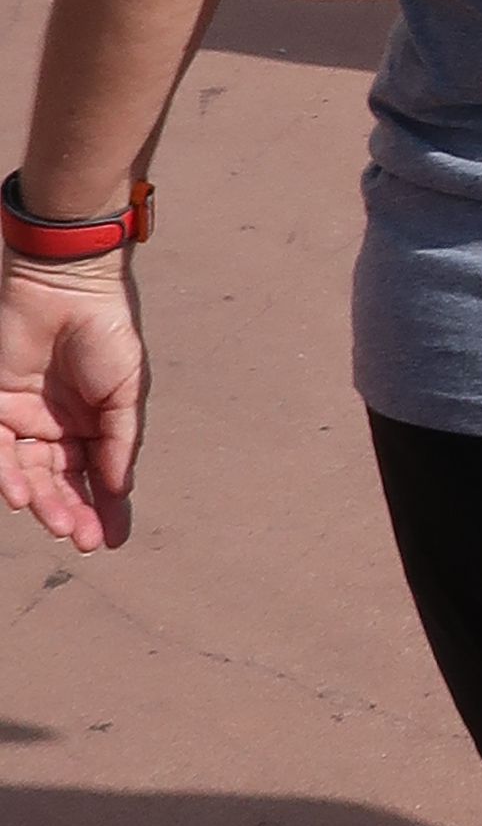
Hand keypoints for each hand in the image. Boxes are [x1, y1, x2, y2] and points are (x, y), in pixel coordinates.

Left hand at [0, 256, 145, 548]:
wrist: (66, 284)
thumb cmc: (106, 331)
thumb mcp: (126, 392)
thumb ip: (120, 442)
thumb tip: (119, 492)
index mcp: (91, 424)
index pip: (95, 476)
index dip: (104, 509)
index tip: (112, 541)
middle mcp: (55, 426)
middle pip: (60, 481)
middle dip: (72, 512)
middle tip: (85, 540)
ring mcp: (23, 417)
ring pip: (28, 474)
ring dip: (43, 502)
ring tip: (60, 524)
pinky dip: (8, 476)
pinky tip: (23, 497)